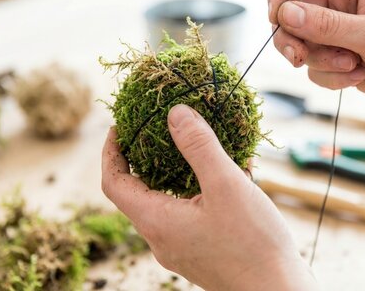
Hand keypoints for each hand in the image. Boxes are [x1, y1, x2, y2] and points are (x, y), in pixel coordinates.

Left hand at [101, 104, 316, 290]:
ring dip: (171, 173)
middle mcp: (162, 238)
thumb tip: (175, 113)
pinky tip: (224, 175)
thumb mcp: (226, 186)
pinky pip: (187, 213)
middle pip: (137, 193)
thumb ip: (199, 147)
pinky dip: (195, 190)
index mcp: (156, 222)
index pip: (114, 183)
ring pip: (165, 202)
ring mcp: (181, 248)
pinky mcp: (200, 251)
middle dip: (142, 159)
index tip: (120, 127)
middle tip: (155, 132)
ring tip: (191, 148)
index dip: (111, 152)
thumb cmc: (253, 243)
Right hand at [268, 0, 364, 116]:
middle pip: (293, 11)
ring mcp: (341, 33)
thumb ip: (326, 25)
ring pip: (302, 44)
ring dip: (320, 61)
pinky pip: (315, 68)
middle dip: (292, 37)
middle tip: (297, 57)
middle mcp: (343, 3)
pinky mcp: (341, 59)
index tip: (276, 18)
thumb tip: (284, 14)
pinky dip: (331, 77)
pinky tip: (358, 77)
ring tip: (350, 66)